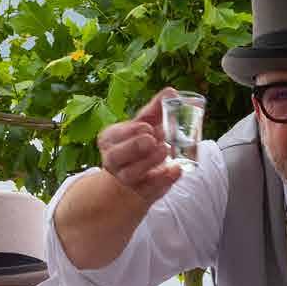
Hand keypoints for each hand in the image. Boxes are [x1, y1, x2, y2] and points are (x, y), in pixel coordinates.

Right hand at [95, 87, 184, 206]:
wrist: (141, 174)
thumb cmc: (141, 142)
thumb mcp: (146, 123)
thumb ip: (157, 108)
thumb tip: (171, 92)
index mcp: (109, 140)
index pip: (113, 136)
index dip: (130, 132)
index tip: (147, 127)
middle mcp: (112, 161)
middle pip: (115, 157)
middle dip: (134, 147)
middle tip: (153, 139)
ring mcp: (124, 179)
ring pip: (130, 175)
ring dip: (148, 163)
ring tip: (166, 151)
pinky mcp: (140, 193)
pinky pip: (148, 190)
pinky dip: (163, 180)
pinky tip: (176, 169)